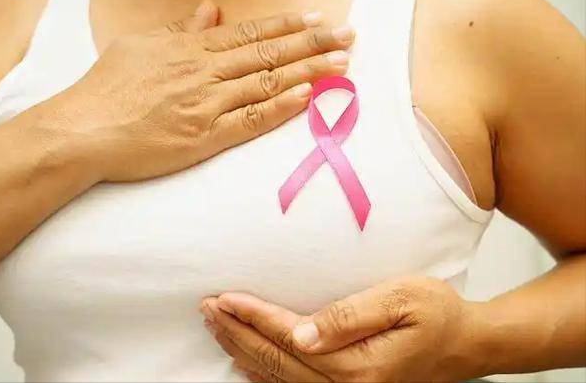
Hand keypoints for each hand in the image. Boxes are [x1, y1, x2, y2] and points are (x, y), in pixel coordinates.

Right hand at [51, 0, 353, 181]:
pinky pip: (249, 121)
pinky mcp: (204, 139)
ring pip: (267, 83)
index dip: (287, 25)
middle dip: (312, 43)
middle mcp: (204, 72)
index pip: (250, 33)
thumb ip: (182, 28)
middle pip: (268, 54)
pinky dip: (280, 108)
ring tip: (342, 64)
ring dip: (308, 71)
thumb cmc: (107, 88)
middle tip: (349, 36)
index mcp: (190, 48)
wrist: (83, 130)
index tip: (318, 19)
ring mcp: (206, 105)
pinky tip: (308, 96)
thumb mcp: (141, 45)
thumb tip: (212, 10)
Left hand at [201, 276, 486, 381]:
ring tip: (216, 328)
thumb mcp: (400, 301)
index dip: (252, 316)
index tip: (224, 298)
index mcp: (357, 365)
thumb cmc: (437, 313)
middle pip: (275, 359)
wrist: (466, 343)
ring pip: (278, 376)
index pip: (288, 337)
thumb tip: (301, 333)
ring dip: (243, 351)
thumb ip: (349, 317)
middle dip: (237, 332)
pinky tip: (245, 365)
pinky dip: (263, 374)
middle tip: (207, 309)